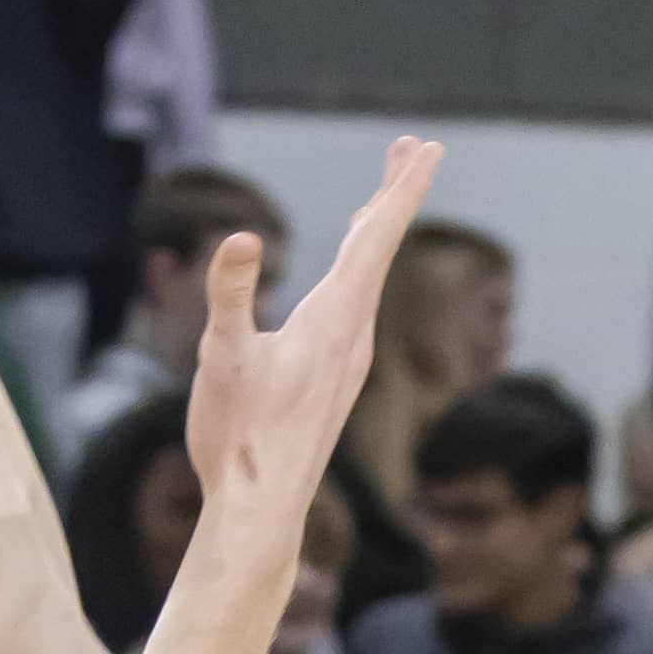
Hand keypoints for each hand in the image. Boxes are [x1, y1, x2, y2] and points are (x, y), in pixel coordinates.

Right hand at [175, 142, 442, 546]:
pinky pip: (356, 306)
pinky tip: (348, 280)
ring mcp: (346, 357)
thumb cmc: (239, 435)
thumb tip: (239, 239)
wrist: (261, 507)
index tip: (428, 147)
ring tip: (379, 201)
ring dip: (375, 233)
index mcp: (334, 317)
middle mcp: (352, 333)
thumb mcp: (224, 358)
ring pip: (369, 278)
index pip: (375, 237)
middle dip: (394, 195)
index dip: (402, 188)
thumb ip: (229, 296)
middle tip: (416, 148)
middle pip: (380, 248)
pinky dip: (359, 271)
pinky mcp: (333, 379)